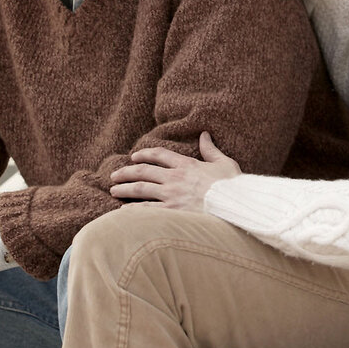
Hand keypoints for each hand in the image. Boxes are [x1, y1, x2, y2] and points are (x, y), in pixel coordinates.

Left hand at [108, 132, 240, 210]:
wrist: (235, 206)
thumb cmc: (232, 187)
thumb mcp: (224, 163)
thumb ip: (211, 149)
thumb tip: (205, 134)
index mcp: (187, 165)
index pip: (159, 155)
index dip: (145, 154)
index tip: (134, 156)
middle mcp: (175, 178)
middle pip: (143, 171)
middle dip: (126, 172)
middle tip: (115, 175)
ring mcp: (171, 195)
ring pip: (140, 189)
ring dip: (124, 188)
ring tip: (113, 189)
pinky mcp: (171, 212)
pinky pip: (146, 210)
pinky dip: (132, 209)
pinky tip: (122, 210)